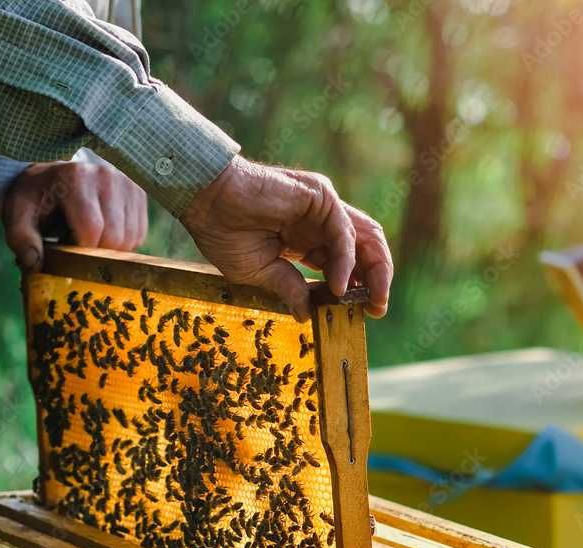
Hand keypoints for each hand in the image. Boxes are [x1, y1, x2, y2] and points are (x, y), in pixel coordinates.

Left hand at [3, 160, 147, 270]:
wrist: (53, 173)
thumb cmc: (36, 195)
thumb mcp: (17, 212)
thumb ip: (21, 238)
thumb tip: (35, 265)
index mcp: (76, 178)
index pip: (92, 229)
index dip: (81, 250)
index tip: (67, 252)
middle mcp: (107, 176)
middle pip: (115, 236)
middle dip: (96, 252)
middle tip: (76, 246)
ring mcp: (127, 182)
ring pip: (131, 238)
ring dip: (111, 249)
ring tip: (89, 238)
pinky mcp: (139, 191)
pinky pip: (139, 233)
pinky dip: (123, 241)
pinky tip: (104, 232)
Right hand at [184, 155, 392, 320]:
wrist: (205, 201)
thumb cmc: (223, 231)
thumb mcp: (259, 271)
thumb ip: (289, 288)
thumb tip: (306, 315)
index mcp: (307, 239)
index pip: (346, 263)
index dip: (359, 286)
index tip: (363, 313)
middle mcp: (320, 221)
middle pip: (365, 250)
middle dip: (377, 280)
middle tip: (377, 309)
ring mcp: (323, 206)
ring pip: (365, 238)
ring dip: (374, 270)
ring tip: (371, 300)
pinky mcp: (320, 196)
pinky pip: (343, 232)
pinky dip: (345, 261)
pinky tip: (338, 286)